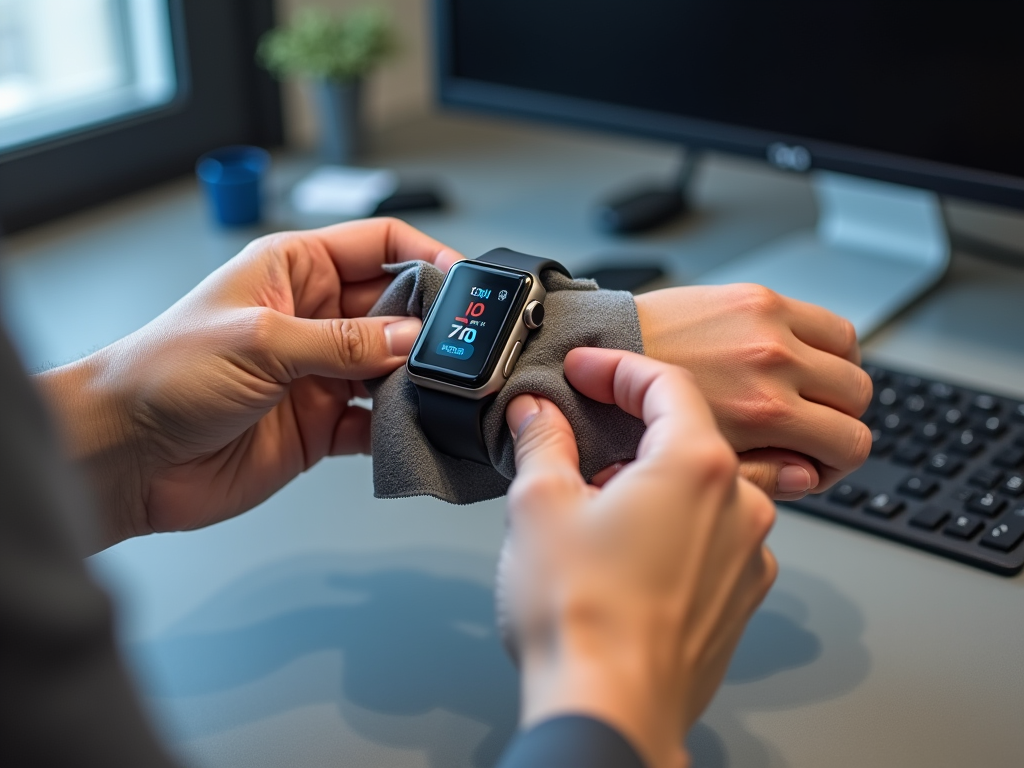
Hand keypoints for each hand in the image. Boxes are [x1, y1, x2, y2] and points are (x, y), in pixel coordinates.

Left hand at [37, 218, 461, 550]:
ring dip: (420, 378)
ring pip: (394, 367)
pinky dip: (400, 427)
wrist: (124, 457)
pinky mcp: (321, 424)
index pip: (377, 244)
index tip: (464, 281)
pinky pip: (377, 422)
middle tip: (465, 344)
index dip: (424, 255)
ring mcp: (320, 373)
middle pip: (397, 307)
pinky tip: (413, 429)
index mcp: (294, 270)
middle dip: (432, 324)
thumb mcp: (259, 341)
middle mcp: (314, 317)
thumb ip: (341, 342)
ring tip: (446, 388)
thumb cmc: (163, 375)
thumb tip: (409, 338)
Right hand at [499, 348, 776, 767]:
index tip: (587, 369)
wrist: (610, 711)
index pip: (666, 383)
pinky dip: (674, 528)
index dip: (619, 367)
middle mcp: (739, 506)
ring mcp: (747, 556)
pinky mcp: (740, 598)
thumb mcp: (539, 506)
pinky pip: (711, 538)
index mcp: (696, 466)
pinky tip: (628, 552)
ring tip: (595, 508)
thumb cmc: (580, 617)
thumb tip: (536, 415)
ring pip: (701, 490)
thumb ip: (543, 443)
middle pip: (688, 436)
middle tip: (580, 441)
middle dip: (631, 431)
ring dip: (653, 484)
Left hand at [634, 283, 872, 499]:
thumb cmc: (639, 407)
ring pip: (852, 356)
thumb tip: (808, 476)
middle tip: (809, 432)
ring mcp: (770, 325)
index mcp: (763, 411)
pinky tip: (799, 362)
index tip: (813, 462)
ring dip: (838, 380)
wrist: (600, 350)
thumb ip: (763, 474)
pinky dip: (826, 344)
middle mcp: (775, 363)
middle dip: (840, 422)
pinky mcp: (758, 298)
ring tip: (805, 395)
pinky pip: (826, 321)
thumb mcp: (700, 461)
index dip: (837, 463)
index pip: (851, 443)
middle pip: (859, 398)